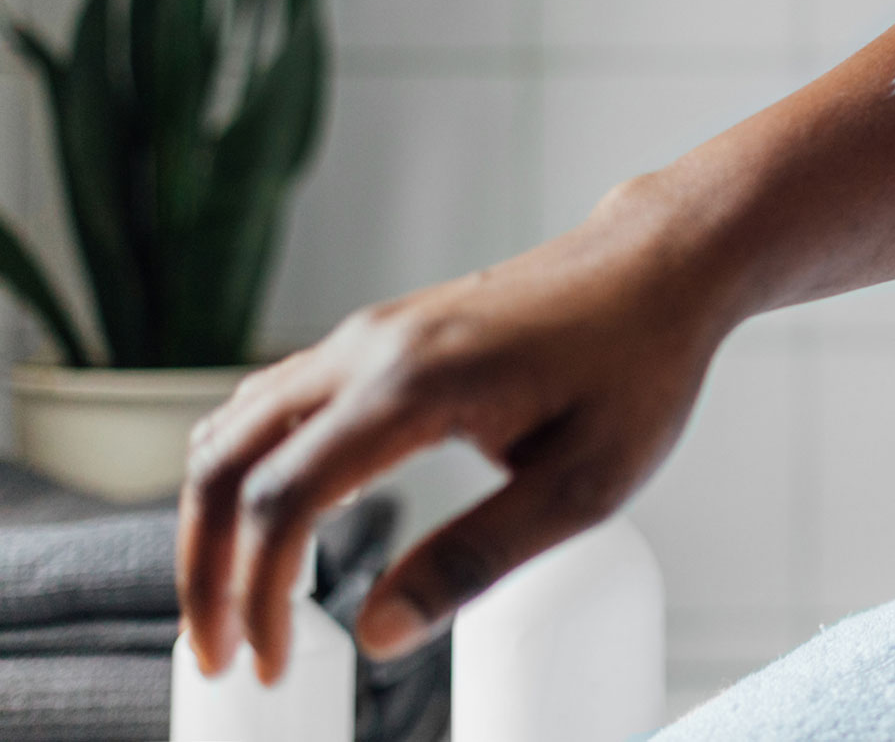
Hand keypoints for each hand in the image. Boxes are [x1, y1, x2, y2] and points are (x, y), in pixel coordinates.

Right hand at [176, 177, 731, 681]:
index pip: (283, 498)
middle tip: (217, 653)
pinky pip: (275, 402)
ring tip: (233, 603)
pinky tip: (266, 523)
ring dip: (216, 516)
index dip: (259, 592)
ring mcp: (368, 335)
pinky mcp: (380, 338)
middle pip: (227, 460)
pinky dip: (247, 468)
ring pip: (239, 425)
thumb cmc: (637, 362)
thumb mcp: (583, 483)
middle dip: (205, 565)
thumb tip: (379, 635)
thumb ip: (477, 558)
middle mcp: (369, 349)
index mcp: (414, 385)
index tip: (272, 660)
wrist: (657, 268)